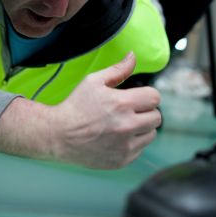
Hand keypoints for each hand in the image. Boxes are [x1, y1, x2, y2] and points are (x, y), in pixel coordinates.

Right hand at [48, 52, 161, 168]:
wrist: (59, 135)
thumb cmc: (76, 106)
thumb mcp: (93, 81)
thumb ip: (117, 69)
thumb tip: (133, 56)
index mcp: (122, 104)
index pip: (155, 98)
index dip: (147, 95)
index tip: (137, 97)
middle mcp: (127, 126)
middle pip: (156, 117)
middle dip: (145, 111)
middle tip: (130, 111)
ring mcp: (125, 146)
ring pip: (151, 134)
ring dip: (142, 128)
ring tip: (124, 124)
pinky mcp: (122, 160)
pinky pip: (140, 149)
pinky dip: (132, 143)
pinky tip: (117, 138)